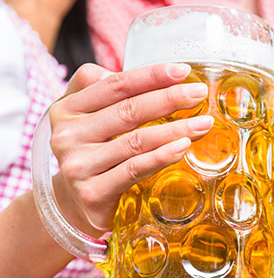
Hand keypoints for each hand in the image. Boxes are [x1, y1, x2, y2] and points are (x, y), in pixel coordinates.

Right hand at [48, 63, 212, 231]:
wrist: (71, 206)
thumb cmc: (91, 152)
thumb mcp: (87, 116)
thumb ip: (106, 89)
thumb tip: (152, 75)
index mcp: (67, 109)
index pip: (115, 85)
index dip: (151, 76)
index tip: (182, 70)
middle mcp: (67, 136)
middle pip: (128, 110)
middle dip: (170, 99)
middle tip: (200, 93)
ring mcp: (78, 165)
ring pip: (137, 140)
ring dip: (176, 129)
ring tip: (203, 123)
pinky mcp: (92, 193)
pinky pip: (135, 169)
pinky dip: (162, 156)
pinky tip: (183, 147)